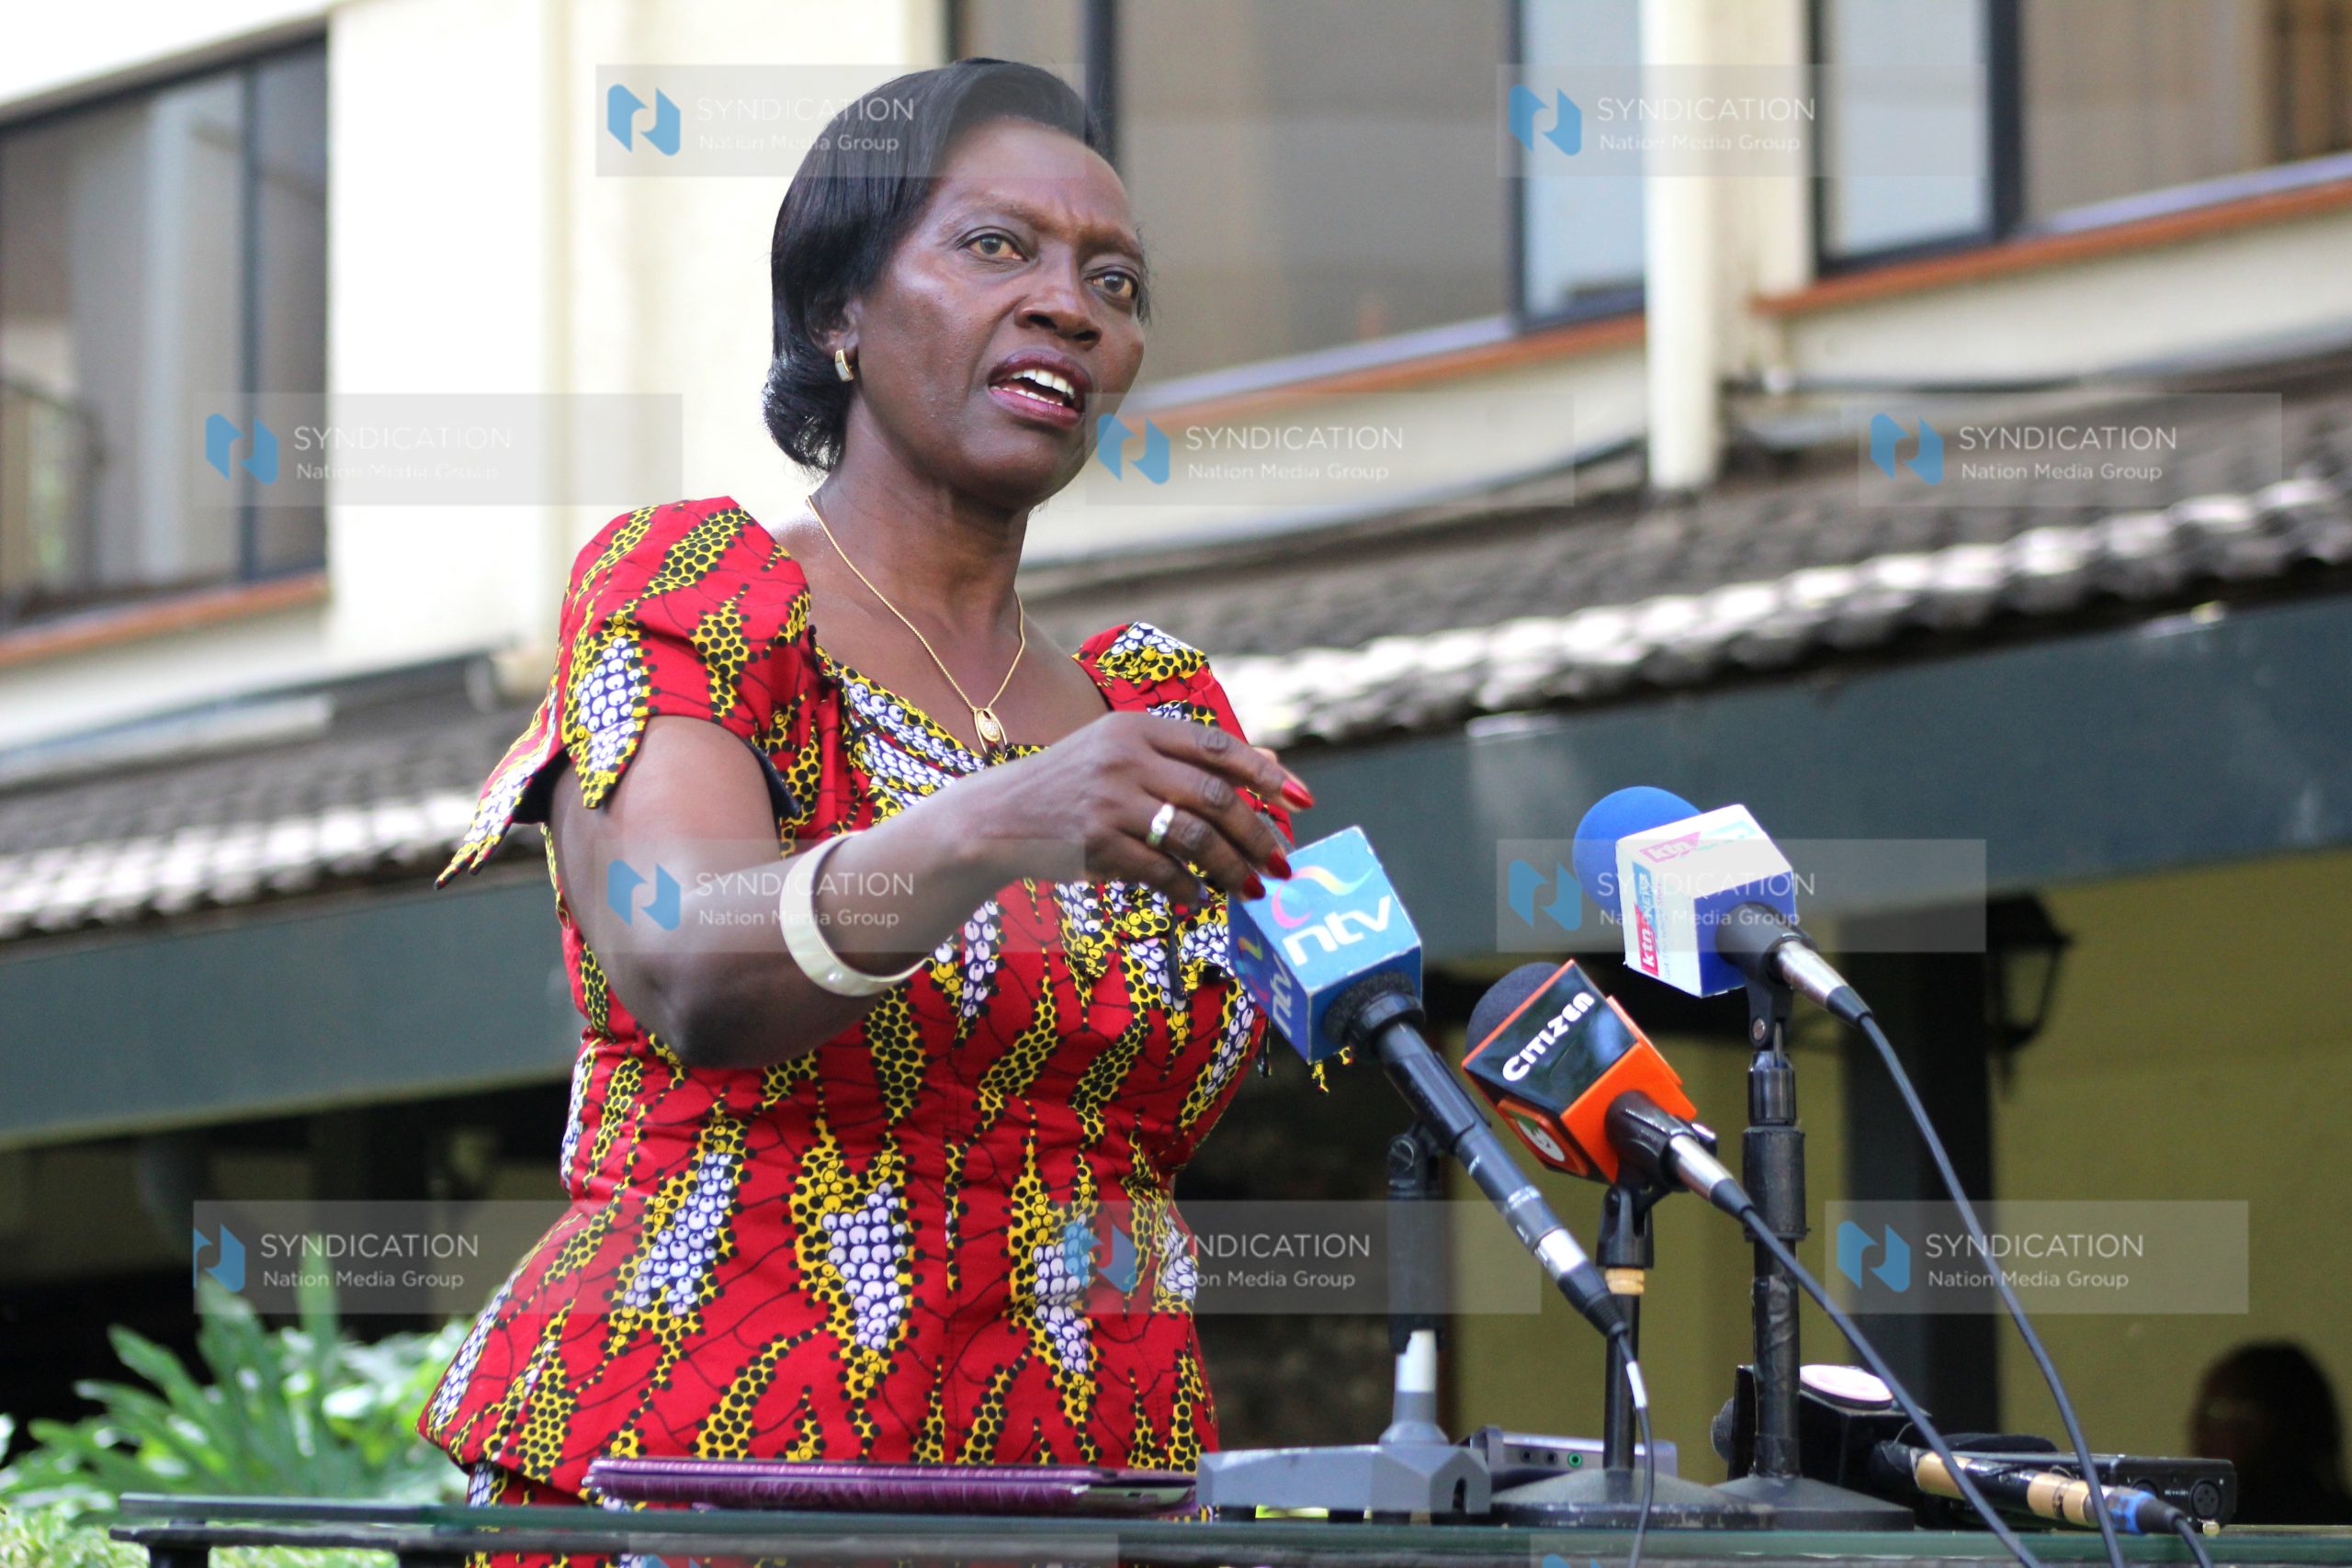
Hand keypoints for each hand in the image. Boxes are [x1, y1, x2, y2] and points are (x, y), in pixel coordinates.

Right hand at [955, 713, 1312, 904]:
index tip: (1303, 800)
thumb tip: (1269, 759)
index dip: (1267, 775)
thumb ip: (1192, 757)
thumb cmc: (1071, 785)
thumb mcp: (1124, 754)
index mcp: (1137, 729)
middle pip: (1216, 796)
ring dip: (1230, 867)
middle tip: (1281, 863)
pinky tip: (1197, 898)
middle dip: (1258, 834)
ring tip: (1248, 888)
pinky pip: (1161, 870)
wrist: (996, 816)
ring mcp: (1110, 800)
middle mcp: (1126, 758)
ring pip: (1195, 837)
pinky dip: (1186, 889)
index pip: (1218, 748)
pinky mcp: (1096, 842)